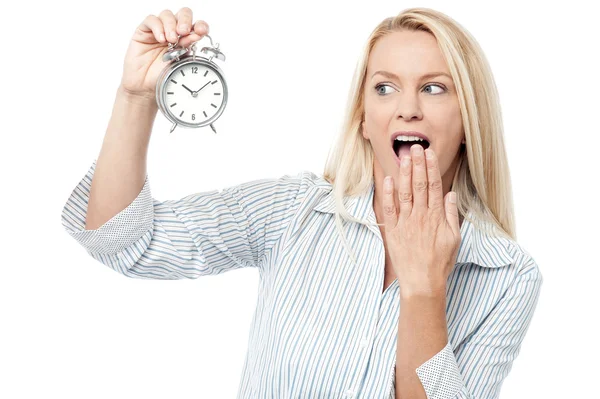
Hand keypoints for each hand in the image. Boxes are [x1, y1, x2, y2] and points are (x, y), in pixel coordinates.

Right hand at [120, 7, 209, 101]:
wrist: (146, 88)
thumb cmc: (163, 78)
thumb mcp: (181, 64)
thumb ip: (188, 49)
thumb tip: (197, 35)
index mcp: (186, 40)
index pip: (196, 25)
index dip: (200, 25)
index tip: (201, 31)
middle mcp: (174, 33)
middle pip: (183, 14)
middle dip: (185, 20)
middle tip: (184, 32)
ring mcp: (159, 31)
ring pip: (167, 14)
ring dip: (171, 25)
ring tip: (170, 40)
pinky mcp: (144, 32)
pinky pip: (151, 20)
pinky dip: (157, 27)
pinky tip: (160, 39)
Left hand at [382, 144, 460, 298]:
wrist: (422, 283)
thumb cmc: (440, 263)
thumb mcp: (454, 239)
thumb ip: (452, 215)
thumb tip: (451, 195)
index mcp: (437, 216)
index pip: (434, 185)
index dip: (431, 167)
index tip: (428, 153)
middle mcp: (421, 216)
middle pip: (420, 184)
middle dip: (417, 164)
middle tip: (414, 146)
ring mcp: (406, 222)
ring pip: (405, 192)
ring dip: (404, 173)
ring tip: (403, 157)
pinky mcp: (394, 231)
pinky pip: (390, 209)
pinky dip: (388, 194)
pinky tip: (387, 180)